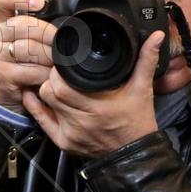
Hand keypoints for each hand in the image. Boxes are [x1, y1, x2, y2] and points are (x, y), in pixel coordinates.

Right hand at [0, 0, 56, 111]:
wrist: (7, 95)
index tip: (39, 4)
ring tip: (57, 63)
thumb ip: (37, 27)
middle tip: (61, 43)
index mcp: (0, 22)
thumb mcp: (25, 40)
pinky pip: (31, 70)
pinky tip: (49, 77)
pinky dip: (45, 74)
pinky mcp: (2, 74)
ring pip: (29, 48)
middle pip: (22, 24)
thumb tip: (67, 19)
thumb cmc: (21, 64)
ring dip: (49, 57)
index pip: (1, 0)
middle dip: (48, 34)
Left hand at [22, 31, 164, 157]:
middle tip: (58, 73)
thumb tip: (157, 36)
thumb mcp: (143, 89)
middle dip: (51, 79)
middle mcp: (81, 120)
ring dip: (46, 92)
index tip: (64, 65)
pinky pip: (42, 122)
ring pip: (45, 104)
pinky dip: (36, 108)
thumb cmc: (138, 121)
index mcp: (97, 105)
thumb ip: (146, 60)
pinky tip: (33, 97)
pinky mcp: (65, 143)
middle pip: (50, 92)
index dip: (59, 72)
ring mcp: (71, 133)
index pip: (62, 84)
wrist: (136, 155)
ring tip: (53, 84)